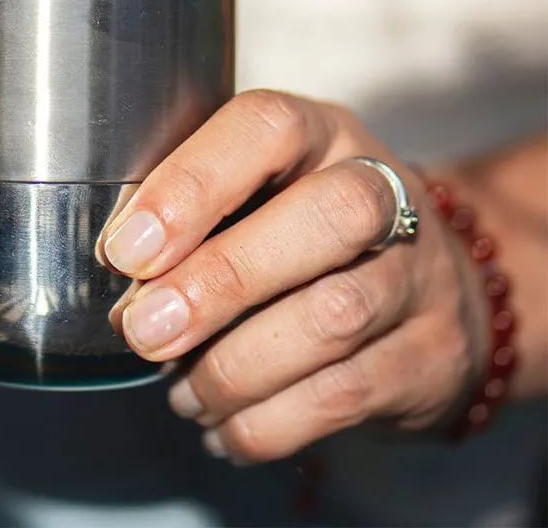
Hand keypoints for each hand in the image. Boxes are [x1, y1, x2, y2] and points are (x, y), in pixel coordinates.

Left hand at [102, 90, 487, 463]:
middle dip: (220, 281)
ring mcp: (419, 274)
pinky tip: (223, 427)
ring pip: (334, 316)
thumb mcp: (253, 192)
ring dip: (234, 368)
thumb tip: (121, 272)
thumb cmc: (300, 228)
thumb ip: (191, 213)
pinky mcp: (432, 355)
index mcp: (320, 133)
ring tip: (181, 393)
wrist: (429, 287)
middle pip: (326, 218)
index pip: (266, 127)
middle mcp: (382, 190)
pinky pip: (346, 395)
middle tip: (145, 330)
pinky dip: (267, 422)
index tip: (127, 250)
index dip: (192, 183)